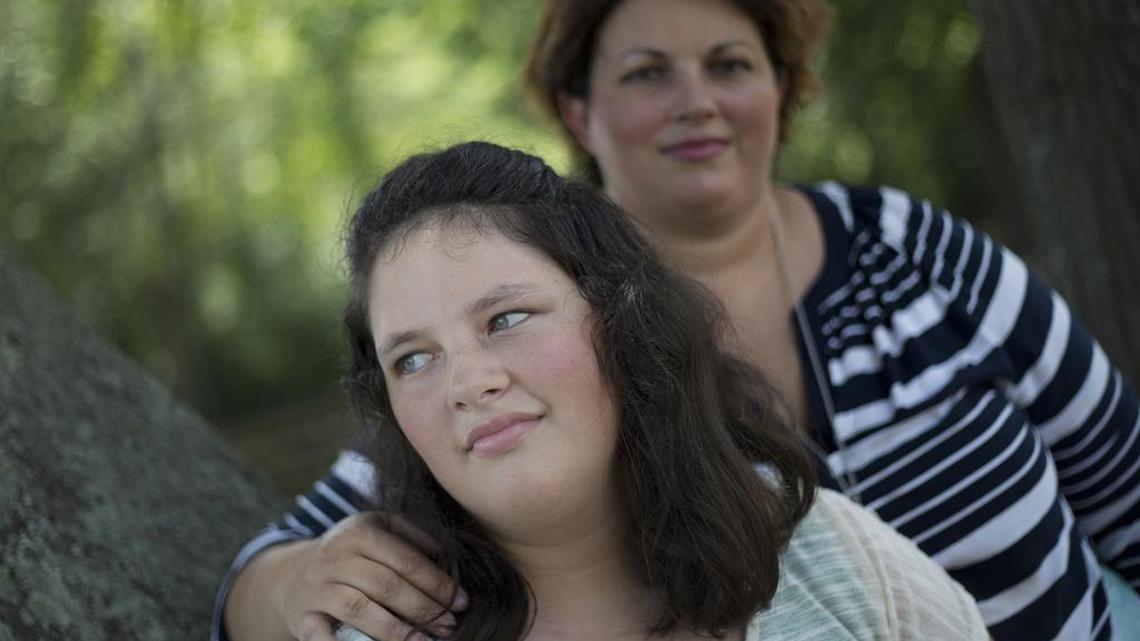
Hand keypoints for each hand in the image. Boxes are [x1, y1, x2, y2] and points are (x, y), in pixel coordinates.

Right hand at [276, 511, 466, 640]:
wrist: (294, 573)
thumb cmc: (350, 551)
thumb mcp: (376, 527)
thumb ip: (409, 533)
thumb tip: (443, 551)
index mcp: (357, 533)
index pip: (405, 561)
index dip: (437, 583)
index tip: (461, 601)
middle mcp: (334, 558)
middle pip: (387, 586)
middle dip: (424, 609)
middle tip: (449, 625)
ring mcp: (316, 589)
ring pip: (361, 610)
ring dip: (397, 630)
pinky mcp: (303, 618)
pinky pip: (324, 638)